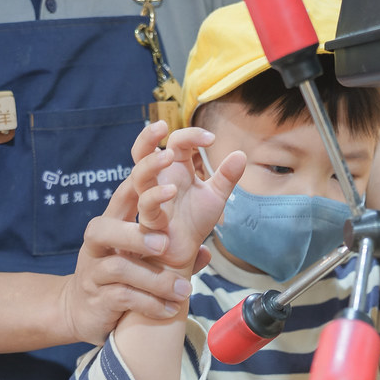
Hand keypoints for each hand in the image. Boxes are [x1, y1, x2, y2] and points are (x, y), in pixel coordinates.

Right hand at [61, 177, 200, 345]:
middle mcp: (98, 242)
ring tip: (183, 289)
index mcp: (113, 222)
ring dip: (154, 278)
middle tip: (166, 243)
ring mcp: (94, 271)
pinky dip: (149, 304)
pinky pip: (122, 297)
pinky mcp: (97, 298)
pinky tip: (170, 310)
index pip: (126, 190)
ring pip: (118, 267)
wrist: (83, 312)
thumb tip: (207, 252)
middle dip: (136, 234)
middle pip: (105, 227)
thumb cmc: (121, 277)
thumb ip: (176, 253)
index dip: (143, 171)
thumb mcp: (145, 257)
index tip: (169, 153)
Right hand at [128, 121, 245, 270]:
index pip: (176, 142)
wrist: (186, 253)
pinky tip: (171, 189)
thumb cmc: (194, 223)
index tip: (212, 139)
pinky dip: (156, 196)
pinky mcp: (149, 221)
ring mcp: (150, 199)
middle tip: (162, 125)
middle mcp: (158, 181)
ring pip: (138, 175)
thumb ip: (226, 176)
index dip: (191, 135)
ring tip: (169, 155)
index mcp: (174, 170)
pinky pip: (146, 205)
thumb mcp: (215, 197)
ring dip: (151, 163)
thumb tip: (241, 154)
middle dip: (147, 136)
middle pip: (142, 151)